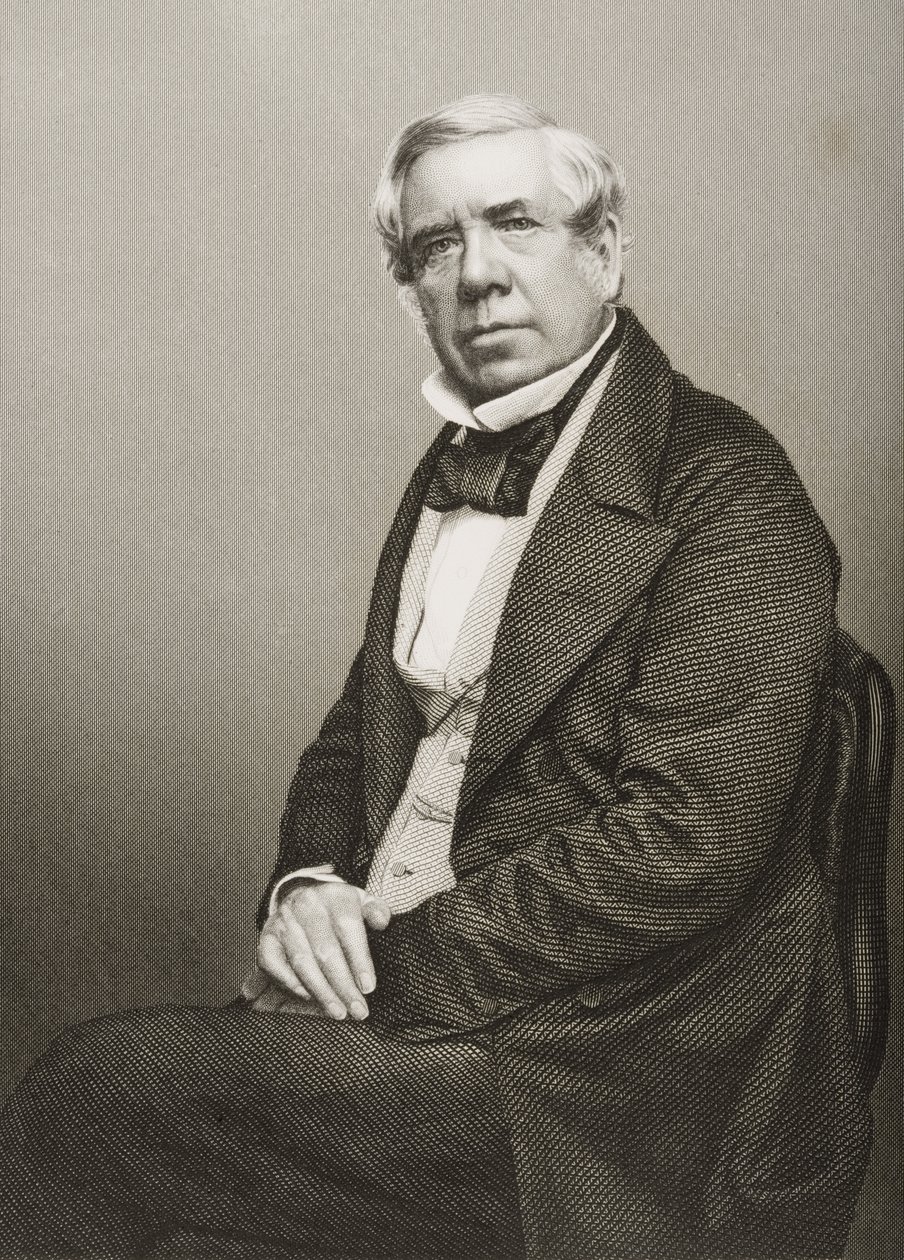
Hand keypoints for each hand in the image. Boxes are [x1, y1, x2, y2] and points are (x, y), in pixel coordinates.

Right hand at [255, 881, 391, 1020]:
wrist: (301, 897)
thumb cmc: (337, 909)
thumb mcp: (361, 902)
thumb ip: (376, 910)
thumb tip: (382, 921)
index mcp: (334, 896)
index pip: (348, 928)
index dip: (359, 960)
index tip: (368, 987)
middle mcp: (306, 906)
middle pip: (325, 951)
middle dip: (343, 985)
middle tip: (358, 1009)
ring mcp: (284, 923)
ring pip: (302, 962)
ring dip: (321, 991)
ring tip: (338, 1012)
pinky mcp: (267, 939)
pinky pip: (275, 965)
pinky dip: (291, 984)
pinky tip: (309, 998)